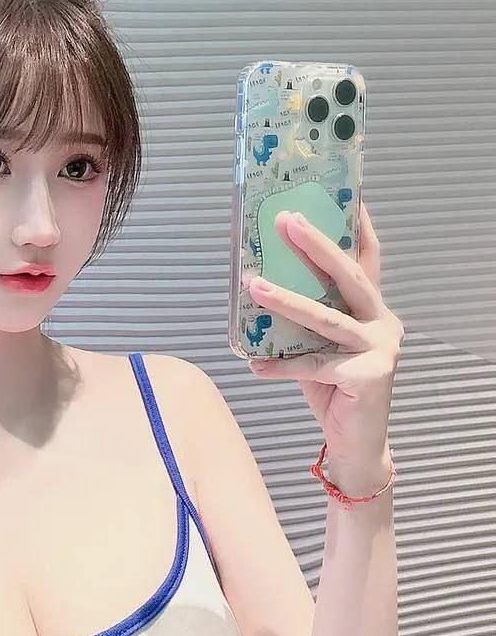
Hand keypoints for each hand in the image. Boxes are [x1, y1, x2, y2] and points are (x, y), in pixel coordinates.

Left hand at [246, 201, 403, 466]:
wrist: (356, 444)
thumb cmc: (334, 391)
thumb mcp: (318, 346)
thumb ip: (305, 318)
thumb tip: (257, 282)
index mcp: (373, 309)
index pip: (366, 258)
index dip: (357, 225)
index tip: (346, 192)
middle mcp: (383, 322)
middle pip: (348, 275)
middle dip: (314, 245)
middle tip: (285, 220)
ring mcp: (379, 348)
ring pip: (325, 318)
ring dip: (285, 301)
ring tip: (253, 285)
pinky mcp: (367, 376)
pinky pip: (312, 365)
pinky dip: (280, 366)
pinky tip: (254, 366)